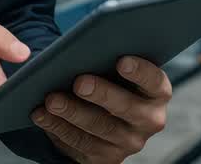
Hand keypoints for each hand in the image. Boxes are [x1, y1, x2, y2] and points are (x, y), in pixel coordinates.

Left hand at [30, 56, 171, 163]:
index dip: (140, 72)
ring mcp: (128, 142)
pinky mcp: (106, 158)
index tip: (121, 61)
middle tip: (79, 82)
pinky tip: (42, 115)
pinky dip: (58, 129)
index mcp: (158, 93)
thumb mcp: (117, 69)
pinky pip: (80, 145)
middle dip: (101, 94)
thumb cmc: (111, 80)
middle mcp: (149, 120)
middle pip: (126, 108)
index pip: (155, 81)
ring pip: (99, 128)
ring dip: (72, 113)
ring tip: (51, 100)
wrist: (108, 114)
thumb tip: (85, 47)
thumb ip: (111, 58)